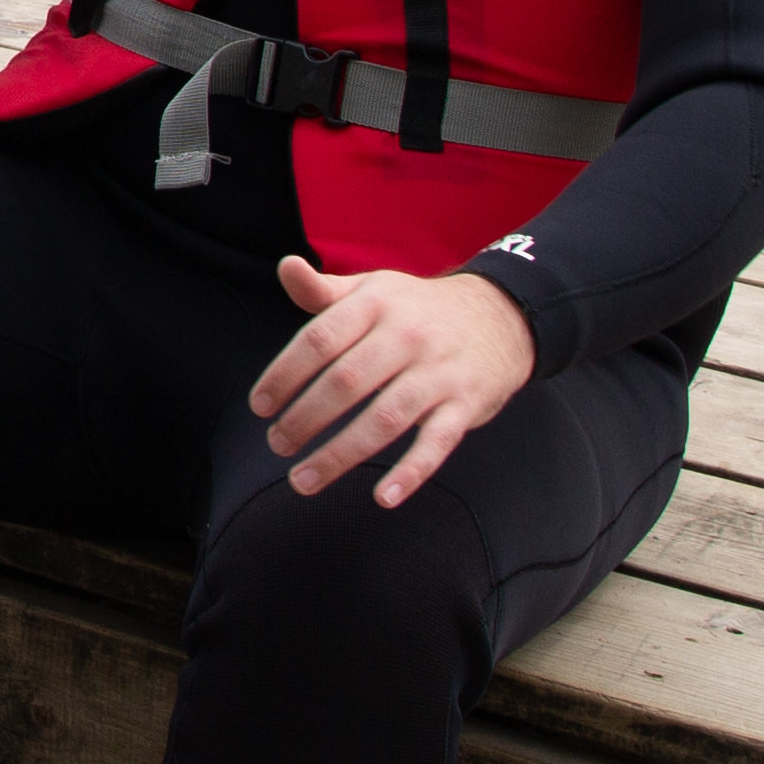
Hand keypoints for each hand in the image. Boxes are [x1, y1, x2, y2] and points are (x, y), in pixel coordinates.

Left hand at [249, 257, 536, 505]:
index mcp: (375, 304)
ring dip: (340, 454)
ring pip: (384, 418)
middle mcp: (407, 336)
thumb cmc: (416, 309)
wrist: (504, 315)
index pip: (318, 341)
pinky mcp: (466, 405)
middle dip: (304, 418)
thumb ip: (323, 291)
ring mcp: (439, 372)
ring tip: (302, 480)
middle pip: (345, 382)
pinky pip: (437, 442)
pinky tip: (384, 497)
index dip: (283, 375)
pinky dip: (412, 472)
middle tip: (277, 444)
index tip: (260, 407)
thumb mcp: (372, 290)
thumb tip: (285, 267)